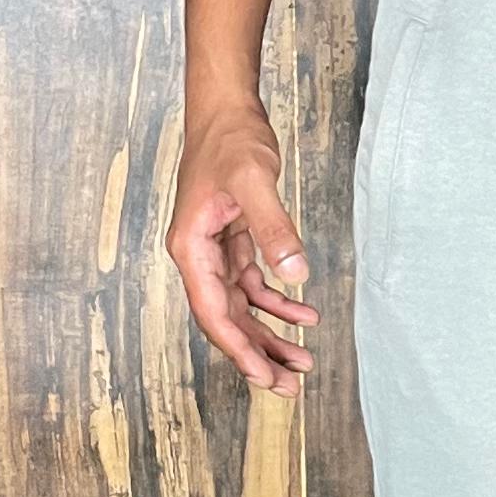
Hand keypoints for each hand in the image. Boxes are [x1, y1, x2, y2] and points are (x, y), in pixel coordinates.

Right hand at [169, 99, 317, 389]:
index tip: (264, 378)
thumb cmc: (231, 140)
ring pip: (241, 307)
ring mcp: (214, 250)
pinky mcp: (233, 239)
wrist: (225, 110)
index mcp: (191, 249)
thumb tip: (296, 274)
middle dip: (258, 354)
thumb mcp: (255, 181)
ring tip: (303, 362)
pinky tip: (304, 317)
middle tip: (291, 386)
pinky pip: (253, 283)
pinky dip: (278, 302)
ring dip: (270, 334)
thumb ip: (273, 228)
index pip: (214, 312)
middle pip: (227, 319)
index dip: (238, 349)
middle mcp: (197, 255)